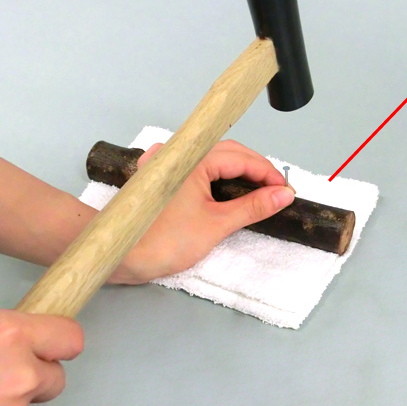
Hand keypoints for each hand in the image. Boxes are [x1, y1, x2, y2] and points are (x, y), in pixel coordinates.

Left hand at [109, 140, 294, 283]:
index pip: (241, 157)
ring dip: (237, 173)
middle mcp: (177, 151)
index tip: (286, 191)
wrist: (120, 254)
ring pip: (212, 159)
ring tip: (258, 192)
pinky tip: (228, 191)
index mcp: (192, 158)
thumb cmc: (164, 241)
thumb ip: (253, 207)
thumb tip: (283, 195)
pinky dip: (216, 177)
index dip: (267, 173)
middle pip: (228, 152)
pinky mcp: (160, 175)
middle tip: (276, 192)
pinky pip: (196, 167)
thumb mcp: (216, 225)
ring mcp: (166, 161)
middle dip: (255, 170)